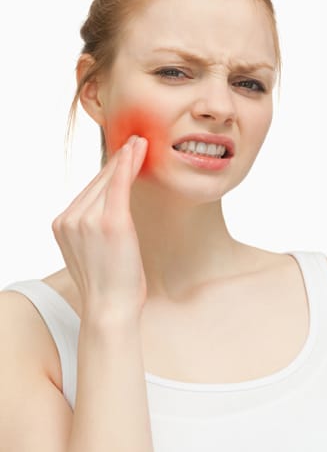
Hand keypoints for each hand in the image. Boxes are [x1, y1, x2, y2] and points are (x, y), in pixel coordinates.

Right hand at [52, 135, 148, 321]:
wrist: (111, 309)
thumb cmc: (109, 284)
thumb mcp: (93, 250)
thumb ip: (92, 227)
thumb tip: (108, 209)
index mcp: (62, 224)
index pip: (88, 191)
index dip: (108, 172)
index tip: (122, 156)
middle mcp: (70, 218)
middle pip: (97, 182)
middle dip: (118, 162)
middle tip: (134, 142)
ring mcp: (87, 219)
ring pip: (109, 181)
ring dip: (126, 159)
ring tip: (140, 144)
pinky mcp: (110, 222)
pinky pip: (118, 186)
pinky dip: (127, 165)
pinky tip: (136, 151)